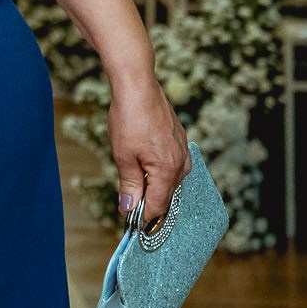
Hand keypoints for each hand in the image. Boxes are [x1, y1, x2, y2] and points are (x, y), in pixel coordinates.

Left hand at [109, 80, 190, 230]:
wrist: (138, 86)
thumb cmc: (129, 119)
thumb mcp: (123, 156)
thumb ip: (129, 185)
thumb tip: (129, 208)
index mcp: (168, 171)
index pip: (159, 206)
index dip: (144, 217)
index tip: (131, 221)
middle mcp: (181, 164)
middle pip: (166, 195)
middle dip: (149, 201)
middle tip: (129, 203)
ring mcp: (183, 151)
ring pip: (170, 180)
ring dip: (154, 185)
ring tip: (136, 183)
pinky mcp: (180, 140)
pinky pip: (173, 165)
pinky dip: (160, 170)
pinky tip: (146, 165)